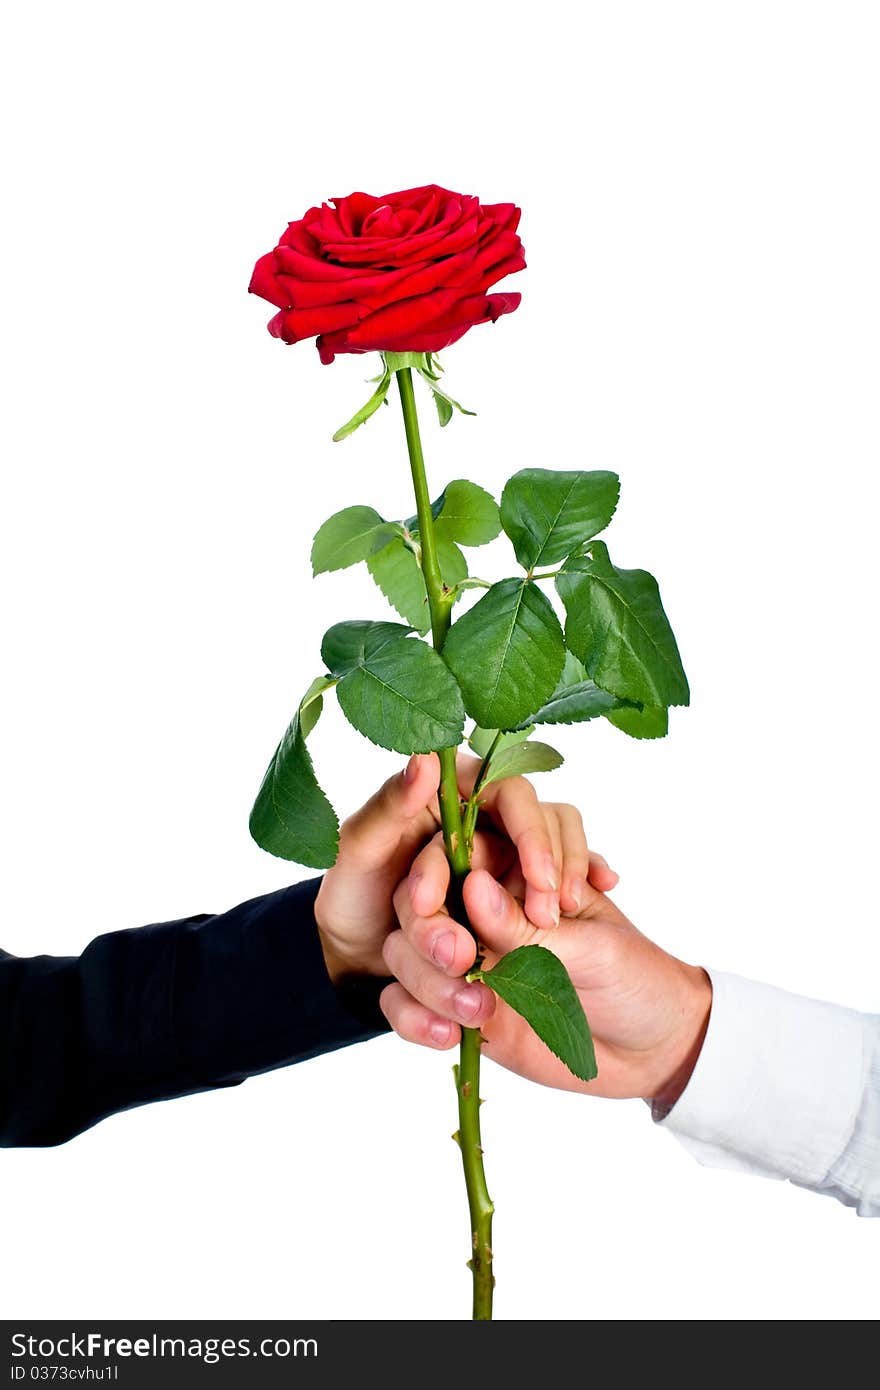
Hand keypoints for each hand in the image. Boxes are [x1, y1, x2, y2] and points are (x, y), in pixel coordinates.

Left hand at [314, 753, 617, 983]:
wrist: (355, 952)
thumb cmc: (352, 893)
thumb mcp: (359, 852)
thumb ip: (390, 806)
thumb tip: (426, 758)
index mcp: (448, 791)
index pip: (508, 791)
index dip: (531, 832)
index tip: (539, 878)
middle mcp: (481, 814)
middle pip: (537, 823)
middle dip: (549, 867)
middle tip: (549, 916)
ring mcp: (501, 850)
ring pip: (552, 849)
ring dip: (564, 881)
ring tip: (559, 924)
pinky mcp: (512, 884)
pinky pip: (555, 876)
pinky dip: (579, 882)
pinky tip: (603, 888)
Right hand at [382, 852, 710, 1106]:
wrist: (653, 1053)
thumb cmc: (637, 979)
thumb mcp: (592, 949)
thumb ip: (525, 926)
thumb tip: (472, 887)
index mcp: (521, 872)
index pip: (463, 848)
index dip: (441, 867)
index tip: (444, 895)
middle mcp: (485, 908)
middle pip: (419, 897)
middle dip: (429, 928)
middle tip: (461, 958)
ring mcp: (468, 958)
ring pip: (405, 949)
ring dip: (425, 977)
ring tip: (479, 1008)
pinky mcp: (457, 1006)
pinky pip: (407, 1003)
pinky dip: (415, 1017)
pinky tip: (449, 1035)